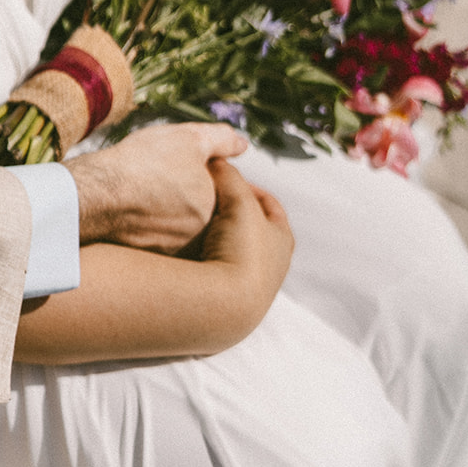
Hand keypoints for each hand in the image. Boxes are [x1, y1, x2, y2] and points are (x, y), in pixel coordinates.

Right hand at [66, 123, 247, 251]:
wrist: (95, 196)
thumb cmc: (142, 162)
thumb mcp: (188, 138)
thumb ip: (222, 140)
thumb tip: (244, 145)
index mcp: (217, 206)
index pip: (218, 186)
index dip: (200, 169)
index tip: (176, 164)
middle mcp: (203, 235)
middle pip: (199, 208)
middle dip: (186, 194)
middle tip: (159, 176)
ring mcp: (177, 250)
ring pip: (179, 226)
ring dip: (169, 213)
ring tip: (145, 191)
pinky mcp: (152, 260)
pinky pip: (158, 240)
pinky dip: (150, 227)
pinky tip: (133, 210)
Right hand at [196, 159, 293, 342]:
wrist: (226, 306)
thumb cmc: (241, 248)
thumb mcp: (237, 199)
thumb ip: (229, 174)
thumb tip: (217, 160)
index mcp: (283, 238)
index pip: (268, 204)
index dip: (247, 186)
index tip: (223, 177)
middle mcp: (272, 263)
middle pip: (251, 228)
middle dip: (229, 211)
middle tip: (205, 198)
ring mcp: (251, 284)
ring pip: (231, 249)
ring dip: (214, 235)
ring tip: (190, 223)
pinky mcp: (229, 300)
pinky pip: (214, 268)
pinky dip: (202, 256)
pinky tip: (184, 250)